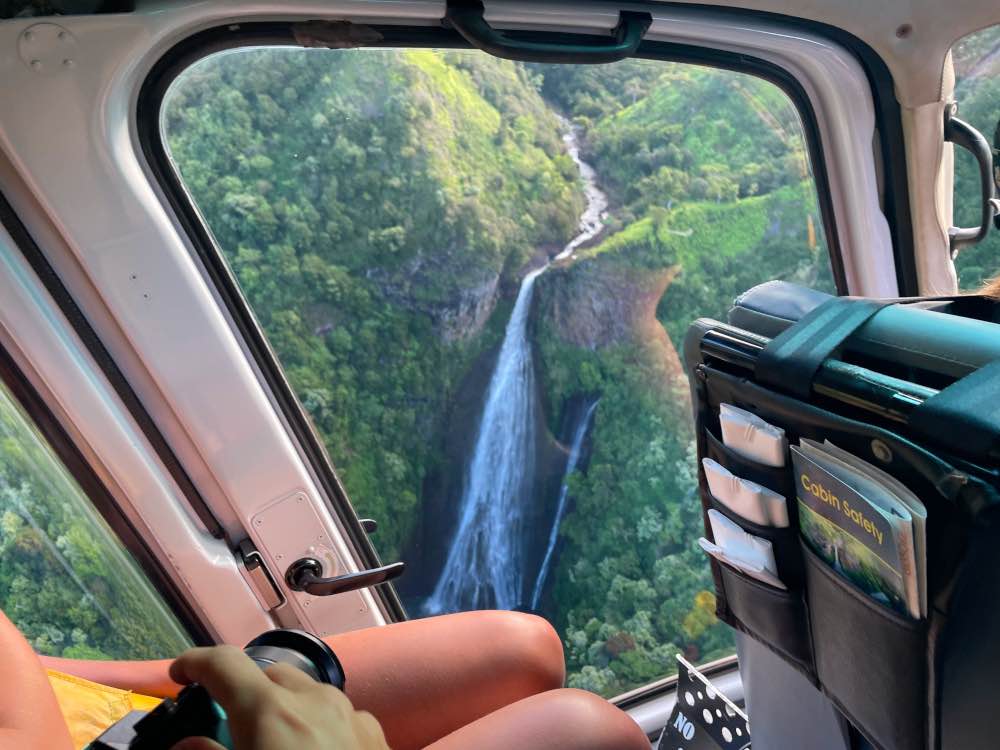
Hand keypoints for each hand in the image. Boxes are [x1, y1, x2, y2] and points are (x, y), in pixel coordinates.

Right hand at [168, 645, 388, 749]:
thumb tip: (187, 744)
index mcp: (271, 711)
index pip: (224, 663)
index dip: (195, 664)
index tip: (180, 676)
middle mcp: (314, 700)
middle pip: (269, 674)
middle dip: (243, 691)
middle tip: (225, 724)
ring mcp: (351, 713)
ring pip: (308, 692)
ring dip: (283, 707)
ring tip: (272, 744)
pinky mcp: (376, 734)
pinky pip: (338, 715)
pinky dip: (317, 725)